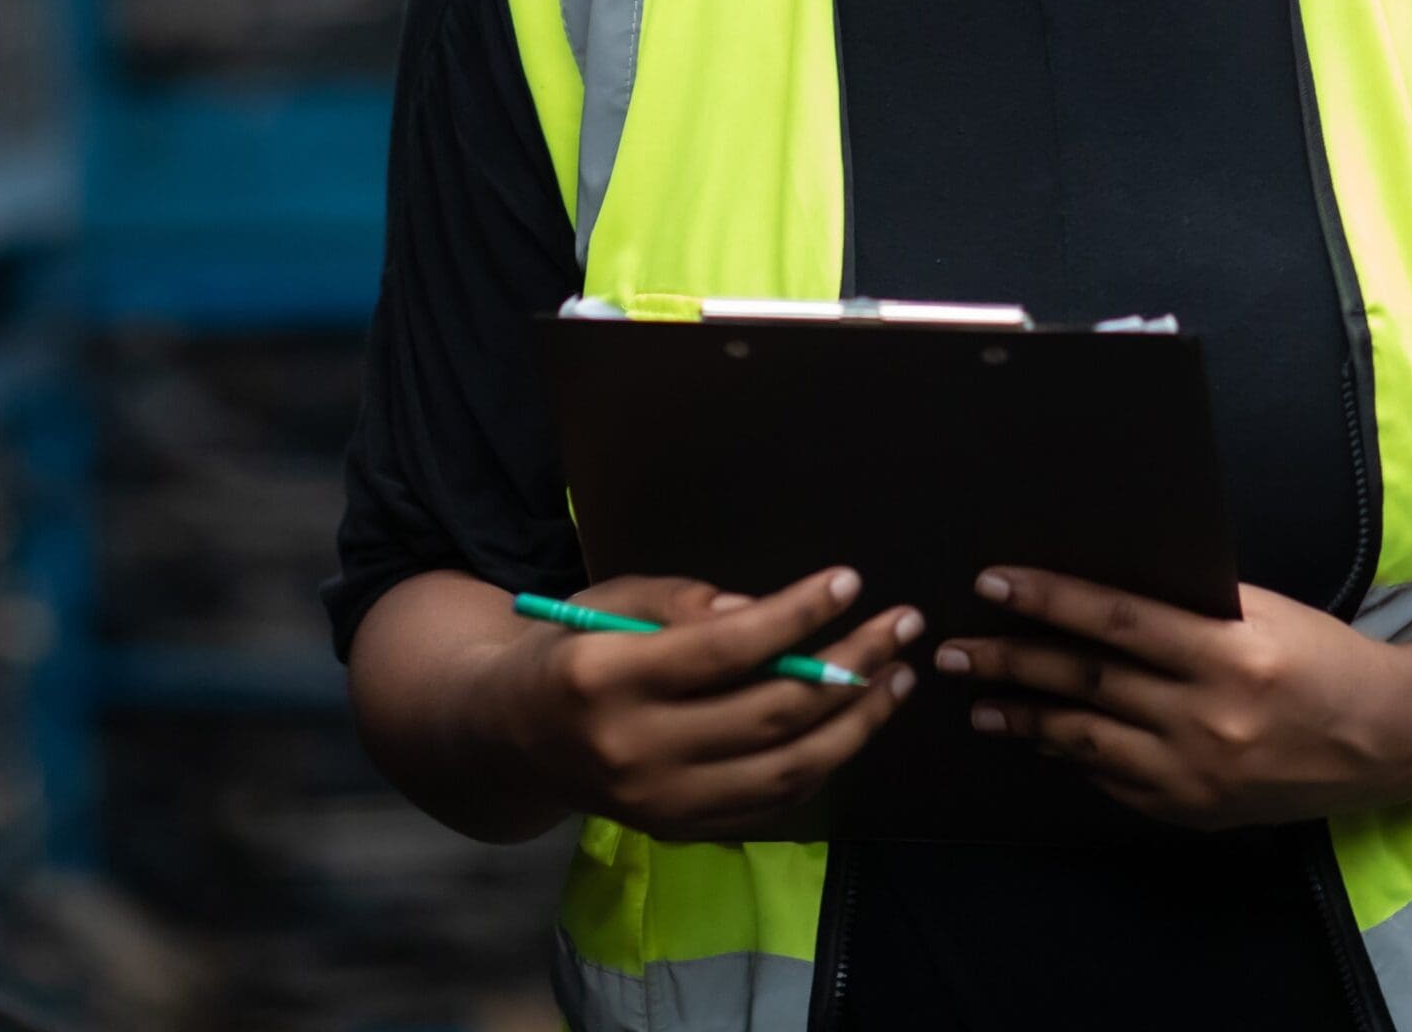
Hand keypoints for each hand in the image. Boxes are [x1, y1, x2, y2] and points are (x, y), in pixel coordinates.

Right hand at [494, 567, 919, 839]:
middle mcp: (636, 751)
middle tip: (902, 624)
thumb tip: (760, 611)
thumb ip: (681, 603)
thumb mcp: (608, 601)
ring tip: (898, 677)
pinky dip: (823, 763)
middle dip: (851, 665)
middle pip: (770, 713)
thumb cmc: (568, 649)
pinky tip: (854, 723)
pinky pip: (771, 803)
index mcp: (610, 679)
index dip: (795, 615)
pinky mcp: (678, 831)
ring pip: (786, 769)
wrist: (509, 738)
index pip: (725, 649)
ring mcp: (660, 804)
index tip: (850, 581)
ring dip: (856, 723)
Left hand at [934, 567, 1411, 828]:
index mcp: (1227, 653)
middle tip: (951, 650)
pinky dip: (1073, 755)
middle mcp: (1208, 717)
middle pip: (1087, 681)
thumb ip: (1184, 604)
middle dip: (1010, 662)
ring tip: (976, 703)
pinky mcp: (1194, 811)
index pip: (1116, 621)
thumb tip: (1096, 590)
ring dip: (1024, 718)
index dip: (1049, 600)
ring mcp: (1198, 773)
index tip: (991, 583)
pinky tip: (1040, 737)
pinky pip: (1115, 779)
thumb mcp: (1257, 611)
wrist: (1379, 738)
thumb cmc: (1316, 654)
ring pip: (1087, 738)